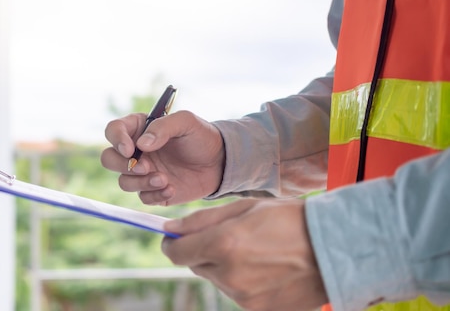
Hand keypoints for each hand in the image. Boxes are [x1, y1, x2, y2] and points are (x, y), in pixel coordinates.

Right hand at [101, 110, 224, 205]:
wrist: (220, 162)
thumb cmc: (201, 137)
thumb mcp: (186, 122)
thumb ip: (163, 127)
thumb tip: (141, 145)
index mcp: (139, 129)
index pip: (114, 131)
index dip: (116, 139)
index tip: (130, 149)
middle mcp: (135, 151)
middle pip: (109, 159)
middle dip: (123, 165)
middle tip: (146, 167)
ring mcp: (142, 173)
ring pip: (124, 182)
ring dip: (141, 183)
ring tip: (164, 179)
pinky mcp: (152, 191)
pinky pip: (143, 197)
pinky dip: (155, 195)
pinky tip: (172, 189)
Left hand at [161, 198, 327, 310]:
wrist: (336, 247)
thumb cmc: (290, 219)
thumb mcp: (245, 208)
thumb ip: (201, 220)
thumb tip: (170, 229)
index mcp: (224, 244)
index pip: (176, 252)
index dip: (171, 244)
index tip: (173, 238)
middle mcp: (230, 275)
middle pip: (197, 266)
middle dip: (205, 251)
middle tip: (232, 237)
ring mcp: (245, 297)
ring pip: (218, 280)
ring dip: (226, 267)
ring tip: (257, 252)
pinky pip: (238, 294)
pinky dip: (244, 282)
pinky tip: (267, 269)